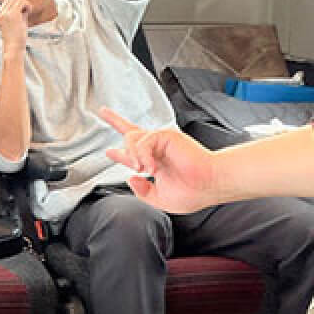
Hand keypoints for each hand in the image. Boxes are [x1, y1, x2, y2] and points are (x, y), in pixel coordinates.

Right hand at [0, 0, 31, 52]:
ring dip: (25, 2)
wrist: (14, 47)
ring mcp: (6, 13)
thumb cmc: (16, 37)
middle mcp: (0, 13)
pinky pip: (22, 2)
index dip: (18, 1)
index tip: (24, 8)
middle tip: (27, 8)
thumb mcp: (15, 22)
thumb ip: (18, 12)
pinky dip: (27, 5)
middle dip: (21, 0)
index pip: (8, 0)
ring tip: (28, 11)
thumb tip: (25, 1)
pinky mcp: (13, 14)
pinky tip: (29, 11)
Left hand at [98, 108, 220, 212]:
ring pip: (131, 138)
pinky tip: (151, 167)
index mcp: (155, 162)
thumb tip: (131, 178)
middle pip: (131, 132)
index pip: (134, 154)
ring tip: (144, 170)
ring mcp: (161, 141)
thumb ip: (143, 192)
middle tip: (104, 113)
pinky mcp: (167, 135)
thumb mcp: (160, 199)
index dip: (120, 154)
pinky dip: (143, 155)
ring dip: (132, 156)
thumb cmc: (193, 192)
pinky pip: (143, 142)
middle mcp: (157, 150)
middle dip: (115, 121)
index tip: (109, 152)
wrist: (209, 185)